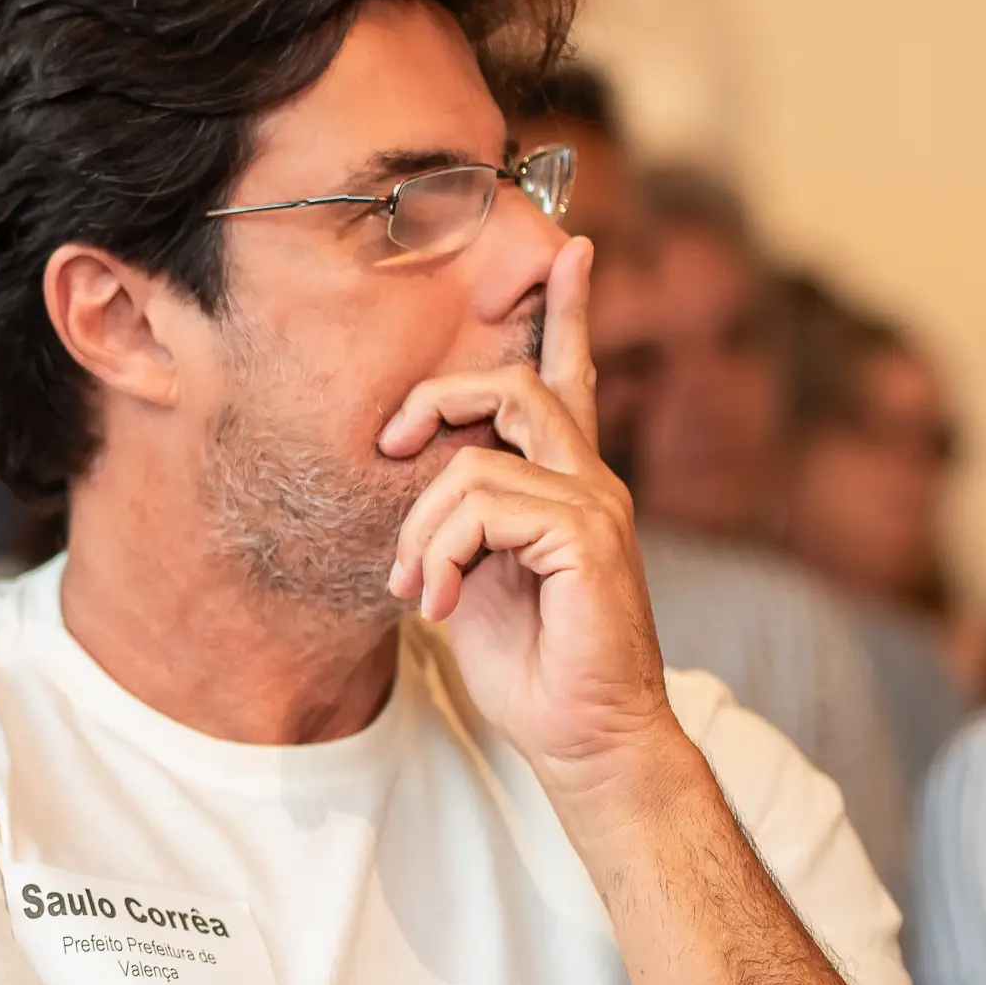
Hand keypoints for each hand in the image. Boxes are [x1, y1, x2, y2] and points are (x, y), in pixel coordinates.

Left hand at [381, 237, 678, 800]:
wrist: (579, 735)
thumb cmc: (526, 663)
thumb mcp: (469, 575)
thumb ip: (454, 518)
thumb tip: (414, 479)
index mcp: (565, 479)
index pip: (569, 376)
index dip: (568, 310)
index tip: (568, 249)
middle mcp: (590, 478)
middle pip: (512, 385)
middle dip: (436, 400)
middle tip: (389, 443)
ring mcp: (596, 504)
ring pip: (476, 459)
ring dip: (420, 527)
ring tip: (412, 585)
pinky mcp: (590, 537)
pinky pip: (485, 506)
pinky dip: (440, 554)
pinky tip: (434, 603)